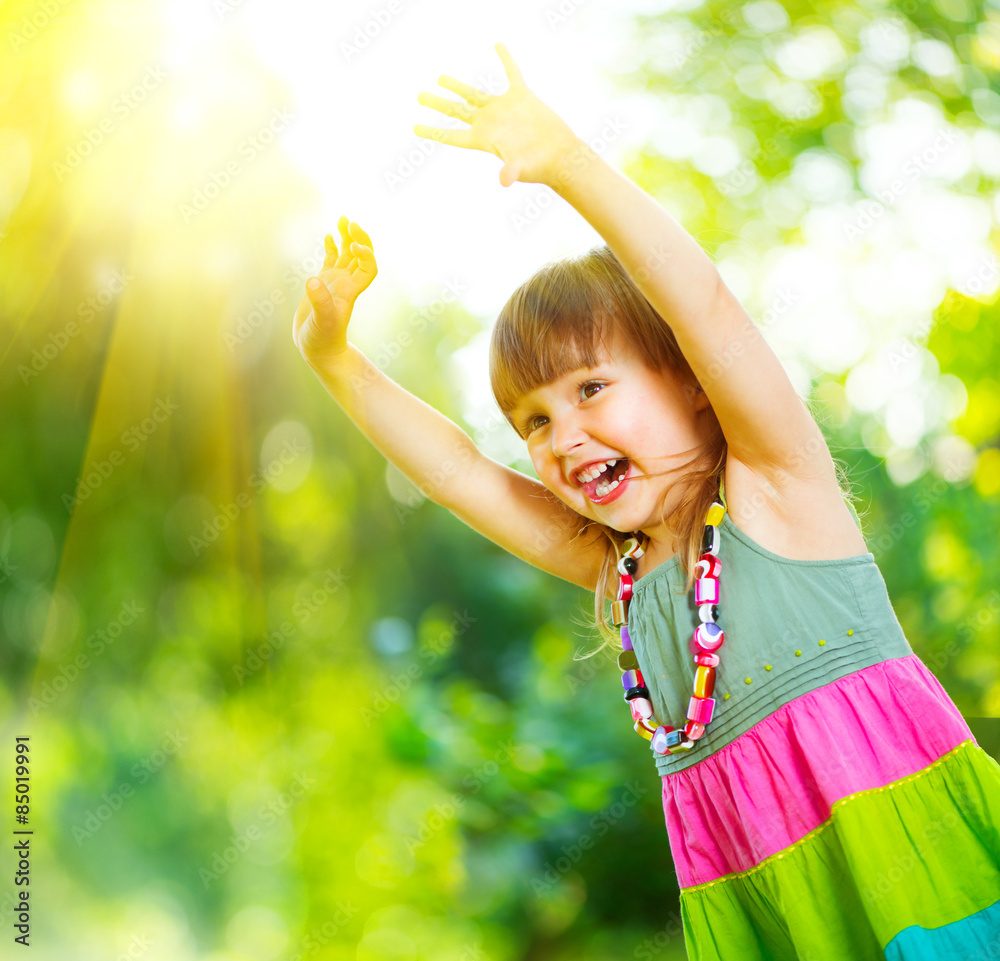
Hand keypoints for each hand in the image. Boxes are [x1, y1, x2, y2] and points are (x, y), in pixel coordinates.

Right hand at [292, 216, 376, 367]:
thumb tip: (313, 280)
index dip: (365, 254)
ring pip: (347, 255)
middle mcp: (345, 285)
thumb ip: (319, 303)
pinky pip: (331, 261)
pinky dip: (332, 247)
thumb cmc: (321, 341)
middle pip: (360, 256)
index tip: (354, 246)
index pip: (368, 267)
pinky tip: (329, 237)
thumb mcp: (321, 323)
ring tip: (343, 220)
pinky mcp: (323, 285)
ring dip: (347, 238)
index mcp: (349, 292)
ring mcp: (335, 284)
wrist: (317, 351)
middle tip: (349, 222)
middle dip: (358, 238)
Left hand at [414, 42, 578, 187]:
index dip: (434, 132)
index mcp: (483, 139)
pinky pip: (512, 73)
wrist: (560, 156)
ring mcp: (503, 109)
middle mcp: (489, 122)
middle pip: (456, 111)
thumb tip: (505, 180)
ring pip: (474, 94)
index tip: (415, 128)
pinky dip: (506, 59)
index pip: (452, 136)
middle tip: (420, 96)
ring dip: (457, 86)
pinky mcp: (521, 98)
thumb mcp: (522, 168)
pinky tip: (498, 45)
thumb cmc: (539, 166)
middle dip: (437, 103)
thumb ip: (511, 171)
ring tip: (440, 78)